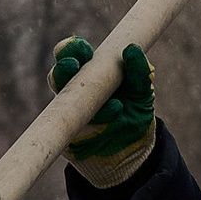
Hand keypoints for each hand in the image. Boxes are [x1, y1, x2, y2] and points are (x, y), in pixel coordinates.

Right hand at [49, 35, 156, 186]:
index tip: (80, 47)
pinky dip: (92, 126)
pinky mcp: (70, 137)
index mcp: (90, 73)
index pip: (74, 55)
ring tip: (116, 106)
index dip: (73, 49)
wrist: (133, 152)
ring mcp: (70, 114)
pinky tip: (115, 120)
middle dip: (63, 68)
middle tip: (72, 65)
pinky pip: (72, 129)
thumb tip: (132, 50)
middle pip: (59, 75)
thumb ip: (139, 72)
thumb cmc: (135, 114)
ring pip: (63, 102)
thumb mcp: (142, 92)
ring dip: (81, 99)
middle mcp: (75, 91)